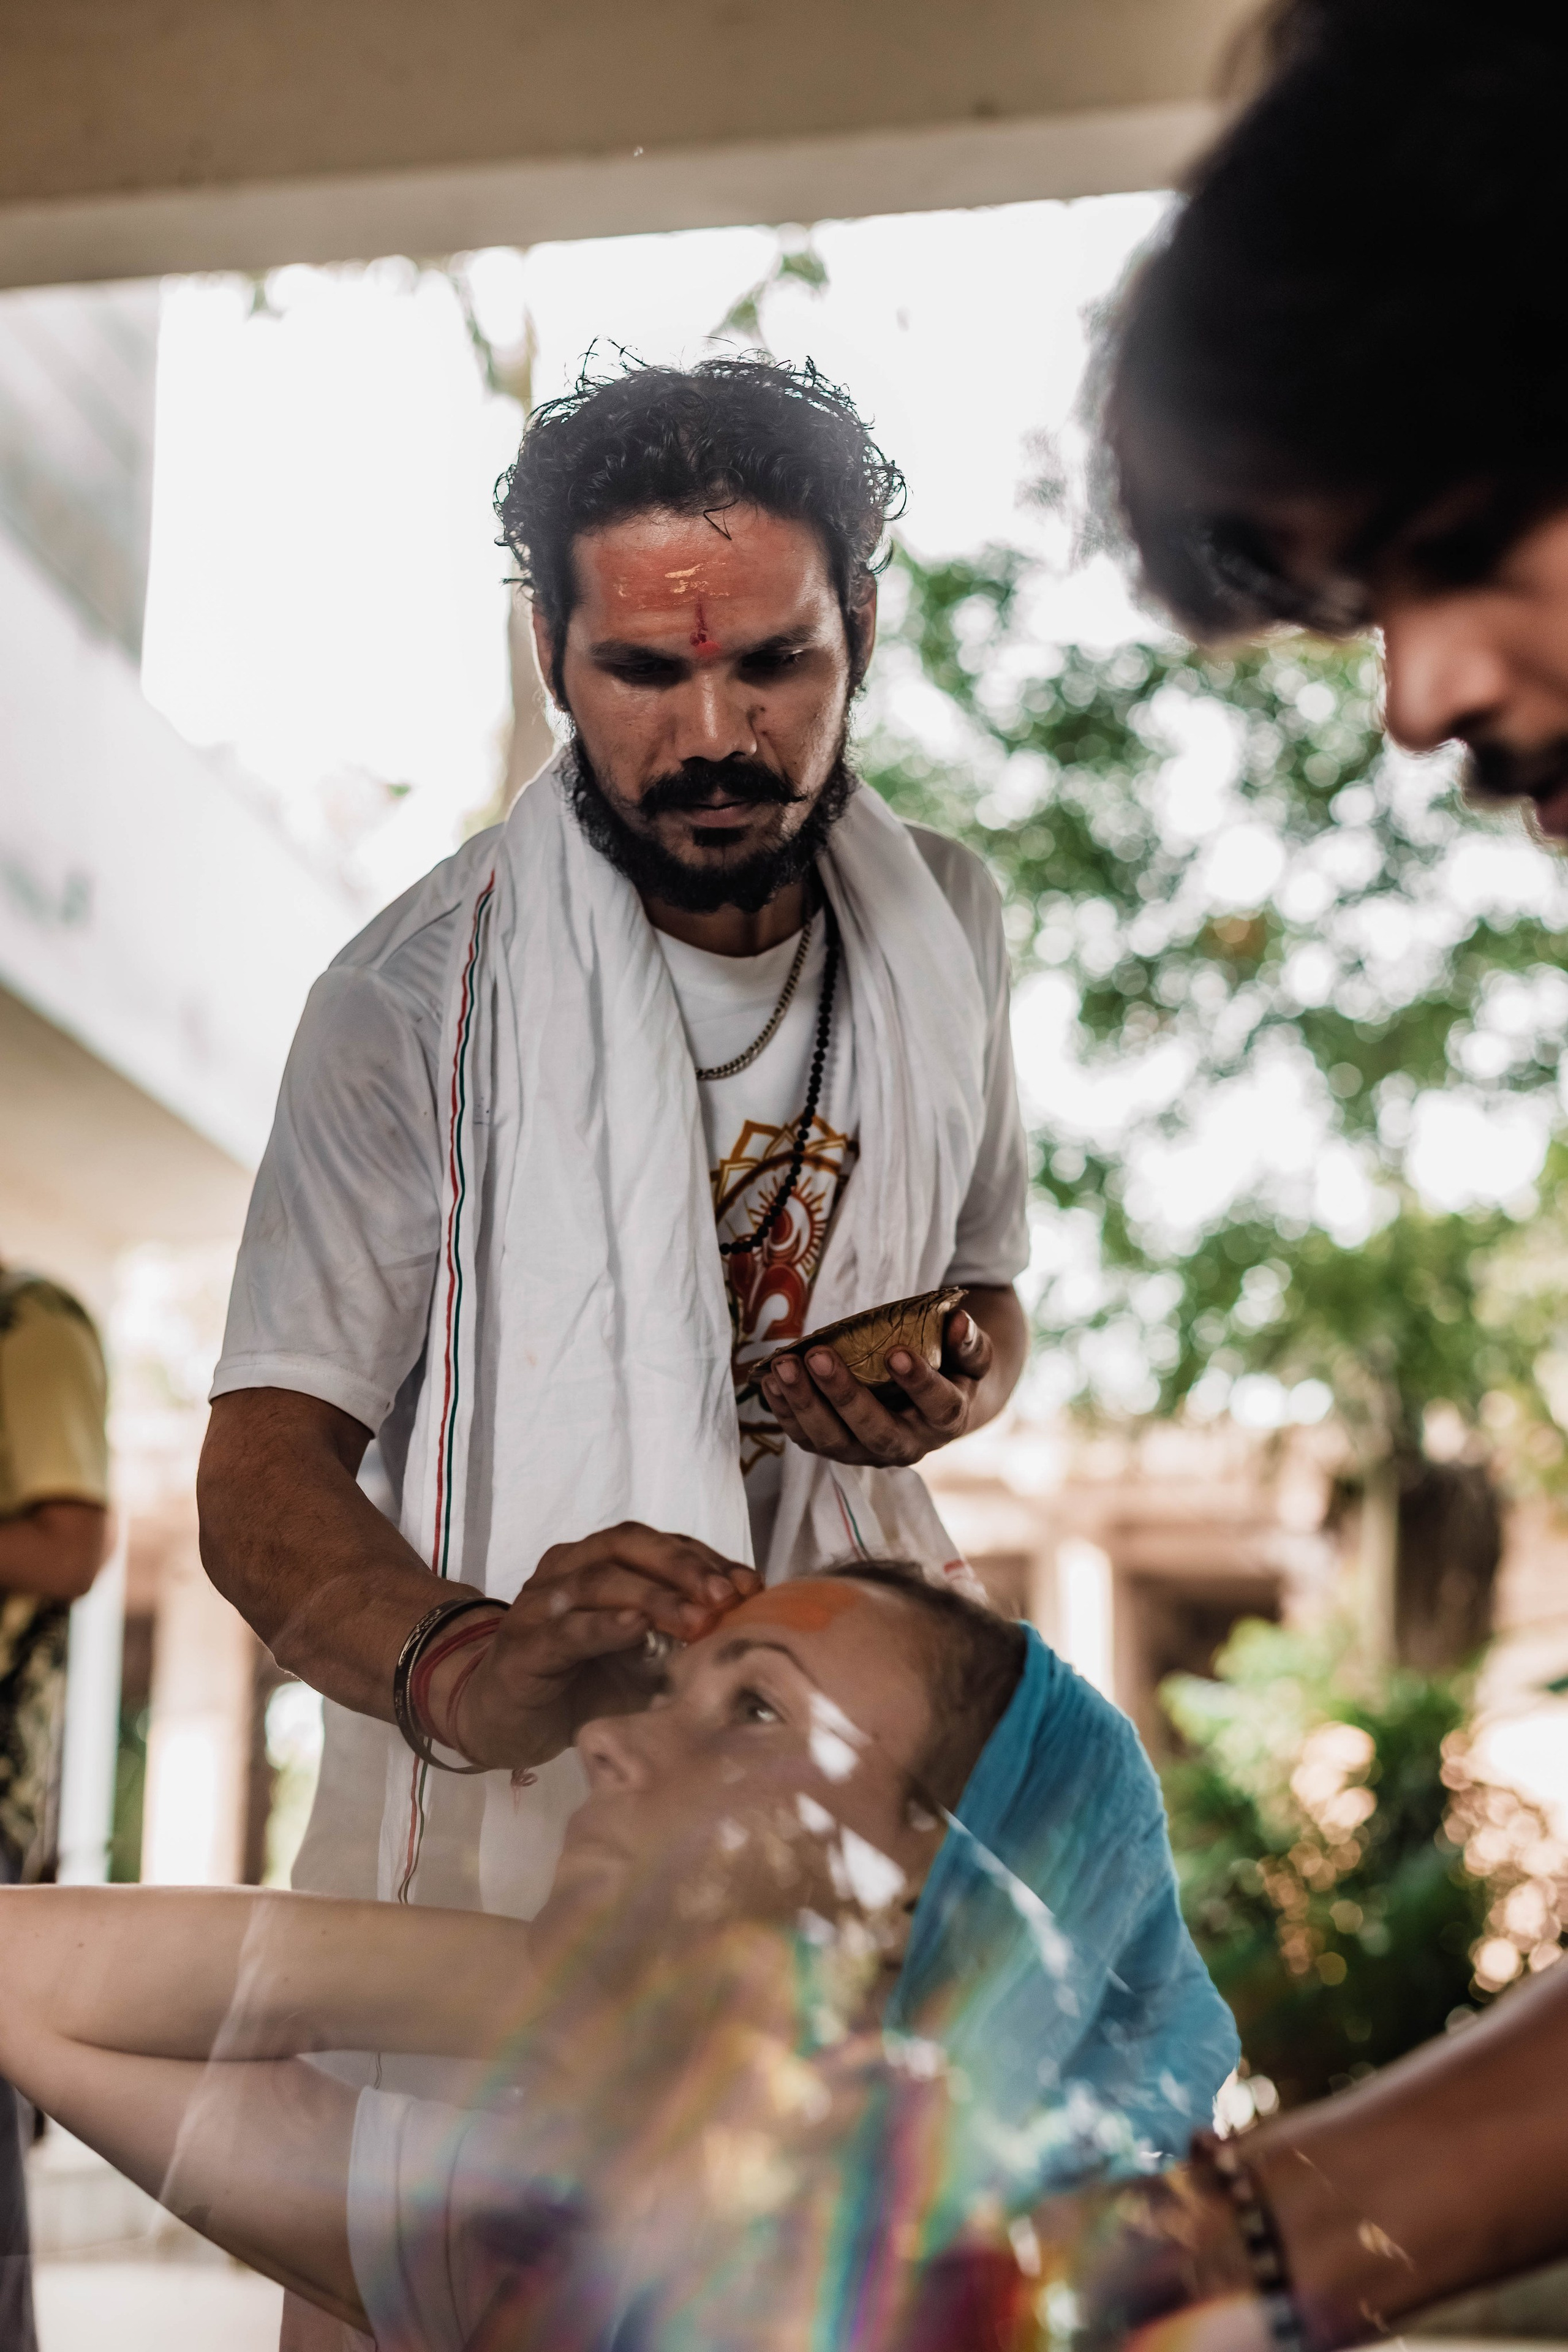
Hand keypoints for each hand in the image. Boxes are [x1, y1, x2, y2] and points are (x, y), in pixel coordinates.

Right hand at [429, 1523, 758, 1770]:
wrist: (499, 1721)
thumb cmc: (578, 1684)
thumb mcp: (639, 1658)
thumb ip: (679, 1637)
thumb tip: (747, 1632)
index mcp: (595, 1562)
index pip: (655, 1543)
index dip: (704, 1557)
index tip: (749, 1585)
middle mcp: (565, 1571)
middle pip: (627, 1545)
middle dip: (683, 1566)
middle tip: (725, 1597)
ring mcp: (539, 1606)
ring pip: (599, 1581)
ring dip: (654, 1596)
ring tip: (697, 1620)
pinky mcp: (523, 1648)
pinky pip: (566, 1630)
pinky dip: (605, 1626)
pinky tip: (638, 1630)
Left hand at [760, 1307, 993, 1468]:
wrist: (933, 1407)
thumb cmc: (951, 1372)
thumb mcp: (969, 1356)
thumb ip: (969, 1343)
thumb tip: (959, 1321)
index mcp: (946, 1420)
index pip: (938, 1406)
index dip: (919, 1383)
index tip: (896, 1353)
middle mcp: (907, 1446)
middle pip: (876, 1431)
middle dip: (843, 1395)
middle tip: (818, 1356)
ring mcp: (868, 1453)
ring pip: (834, 1441)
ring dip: (804, 1404)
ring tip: (783, 1365)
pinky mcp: (838, 1448)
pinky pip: (808, 1439)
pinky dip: (785, 1412)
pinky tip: (769, 1380)